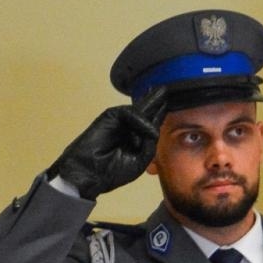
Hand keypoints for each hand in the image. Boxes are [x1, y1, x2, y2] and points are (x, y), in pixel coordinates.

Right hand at [48, 89, 167, 199]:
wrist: (89, 173)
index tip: (172, 107)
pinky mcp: (109, 117)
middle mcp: (129, 128)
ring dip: (152, 104)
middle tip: (168, 89)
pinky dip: (140, 121)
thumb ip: (150, 144)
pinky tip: (148, 128)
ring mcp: (119, 122)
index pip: (152, 125)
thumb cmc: (111, 171)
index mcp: (136, 139)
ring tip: (163, 94)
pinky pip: (129, 114)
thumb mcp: (139, 160)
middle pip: (147, 112)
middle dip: (157, 101)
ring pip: (140, 110)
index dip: (161, 116)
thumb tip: (154, 129)